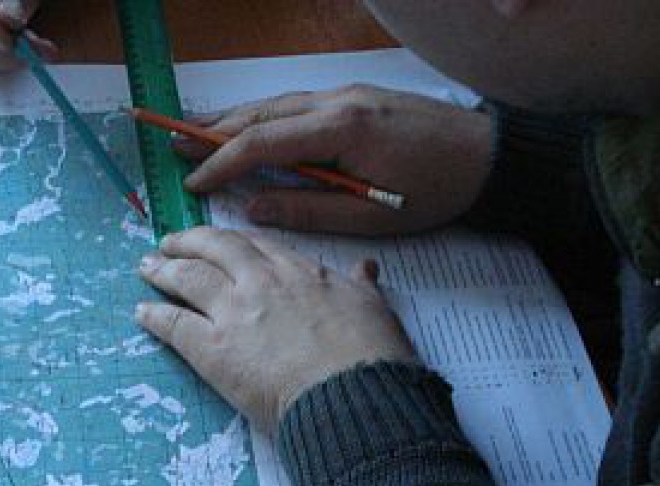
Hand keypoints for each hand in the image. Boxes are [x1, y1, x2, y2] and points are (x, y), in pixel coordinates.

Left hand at [135, 227, 415, 432]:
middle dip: (188, 243)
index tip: (218, 243)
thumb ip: (361, 285)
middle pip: (214, 249)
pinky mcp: (214, 349)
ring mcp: (234, 313)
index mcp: (299, 271)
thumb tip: (365, 269)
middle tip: (170, 245)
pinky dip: (155, 316)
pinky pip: (175, 325)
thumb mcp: (373, 307)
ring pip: (188, 279)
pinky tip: (142, 313)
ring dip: (164, 271)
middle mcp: (261, 282)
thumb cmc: (370, 354)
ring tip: (148, 269)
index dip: (231, 243)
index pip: (255, 246)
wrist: (353, 392)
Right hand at [178, 85, 493, 235]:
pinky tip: (248, 128)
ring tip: (193, 130)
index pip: (261, 142)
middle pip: (260, 113)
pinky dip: (264, 117)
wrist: (489, 157)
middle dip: (212, 129)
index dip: (220, 162)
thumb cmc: (435, 193)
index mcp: (339, 130)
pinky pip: (296, 105)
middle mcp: (337, 101)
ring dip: (233, 118)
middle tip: (170, 142)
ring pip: (276, 103)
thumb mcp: (370, 217)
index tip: (192, 181)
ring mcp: (347, 94)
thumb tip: (254, 208)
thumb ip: (308, 210)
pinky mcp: (356, 97)